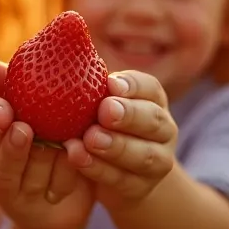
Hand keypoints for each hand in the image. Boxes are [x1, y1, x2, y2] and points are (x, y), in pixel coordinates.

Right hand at [0, 59, 93, 228]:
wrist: (69, 201)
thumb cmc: (59, 141)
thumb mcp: (52, 109)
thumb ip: (42, 79)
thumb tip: (60, 26)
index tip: (6, 109)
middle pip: (3, 147)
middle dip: (14, 141)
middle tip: (24, 129)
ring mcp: (12, 188)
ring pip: (30, 168)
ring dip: (50, 156)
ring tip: (63, 145)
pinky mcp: (28, 210)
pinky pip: (50, 188)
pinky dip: (66, 173)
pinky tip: (78, 160)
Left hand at [63, 71, 178, 209]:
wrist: (119, 175)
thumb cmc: (100, 125)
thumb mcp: (96, 101)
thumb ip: (87, 82)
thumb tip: (65, 41)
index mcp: (151, 100)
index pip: (149, 88)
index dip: (132, 86)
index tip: (111, 84)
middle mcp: (162, 128)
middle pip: (153, 120)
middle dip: (129, 115)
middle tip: (105, 111)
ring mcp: (158, 160)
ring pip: (143, 154)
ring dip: (116, 146)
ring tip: (90, 139)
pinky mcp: (142, 188)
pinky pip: (123, 180)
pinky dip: (99, 169)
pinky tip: (78, 158)